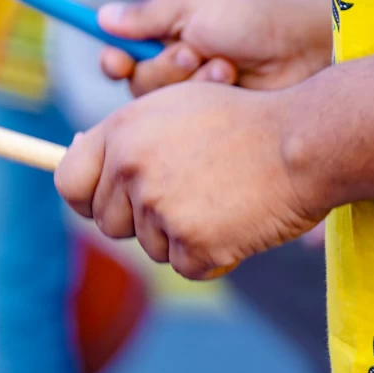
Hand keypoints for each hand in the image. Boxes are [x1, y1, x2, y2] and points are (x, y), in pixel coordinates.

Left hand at [55, 81, 328, 279]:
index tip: (103, 204)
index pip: (68, 183)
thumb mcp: (172, 106)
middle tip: (190, 197)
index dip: (85, 199)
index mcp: (121, 131)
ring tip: (221, 200)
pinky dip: (211, 256)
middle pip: (108, 223)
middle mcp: (131, 168)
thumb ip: (123, 133)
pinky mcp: (194, 243)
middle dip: (143, 219)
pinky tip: (237, 223)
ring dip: (180, 236)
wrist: (305, 141)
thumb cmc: (243, 121)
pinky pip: (185, 266)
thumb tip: (73, 150)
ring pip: (149, 247)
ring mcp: (161, 207)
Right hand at [97, 0, 330, 96]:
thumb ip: (145, 15)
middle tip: (191, 53)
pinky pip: (185, 120)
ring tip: (222, 66)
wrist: (304, 49)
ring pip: (159, 103)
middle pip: (136, 81)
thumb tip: (101, 16)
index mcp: (168, 32)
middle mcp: (177, 63)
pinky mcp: (212, 116)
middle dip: (161, 68)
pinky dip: (206, 95)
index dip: (114, 59)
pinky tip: (232, 81)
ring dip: (187, 80)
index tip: (117, 61)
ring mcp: (195, 93)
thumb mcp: (193, 3)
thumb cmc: (251, 17)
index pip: (122, 52)